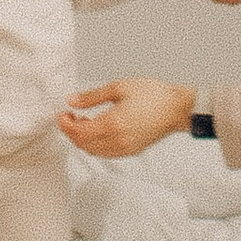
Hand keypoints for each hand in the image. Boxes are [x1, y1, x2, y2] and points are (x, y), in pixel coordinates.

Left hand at [58, 79, 196, 157]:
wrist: (177, 108)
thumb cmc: (153, 95)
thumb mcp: (119, 87)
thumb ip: (92, 96)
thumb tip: (71, 101)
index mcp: (112, 124)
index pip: (78, 132)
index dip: (65, 124)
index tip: (63, 114)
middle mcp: (117, 140)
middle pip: (83, 144)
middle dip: (71, 132)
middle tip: (70, 116)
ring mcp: (125, 148)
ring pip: (93, 151)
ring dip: (83, 139)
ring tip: (84, 121)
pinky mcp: (131, 151)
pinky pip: (105, 153)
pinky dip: (95, 145)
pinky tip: (98, 130)